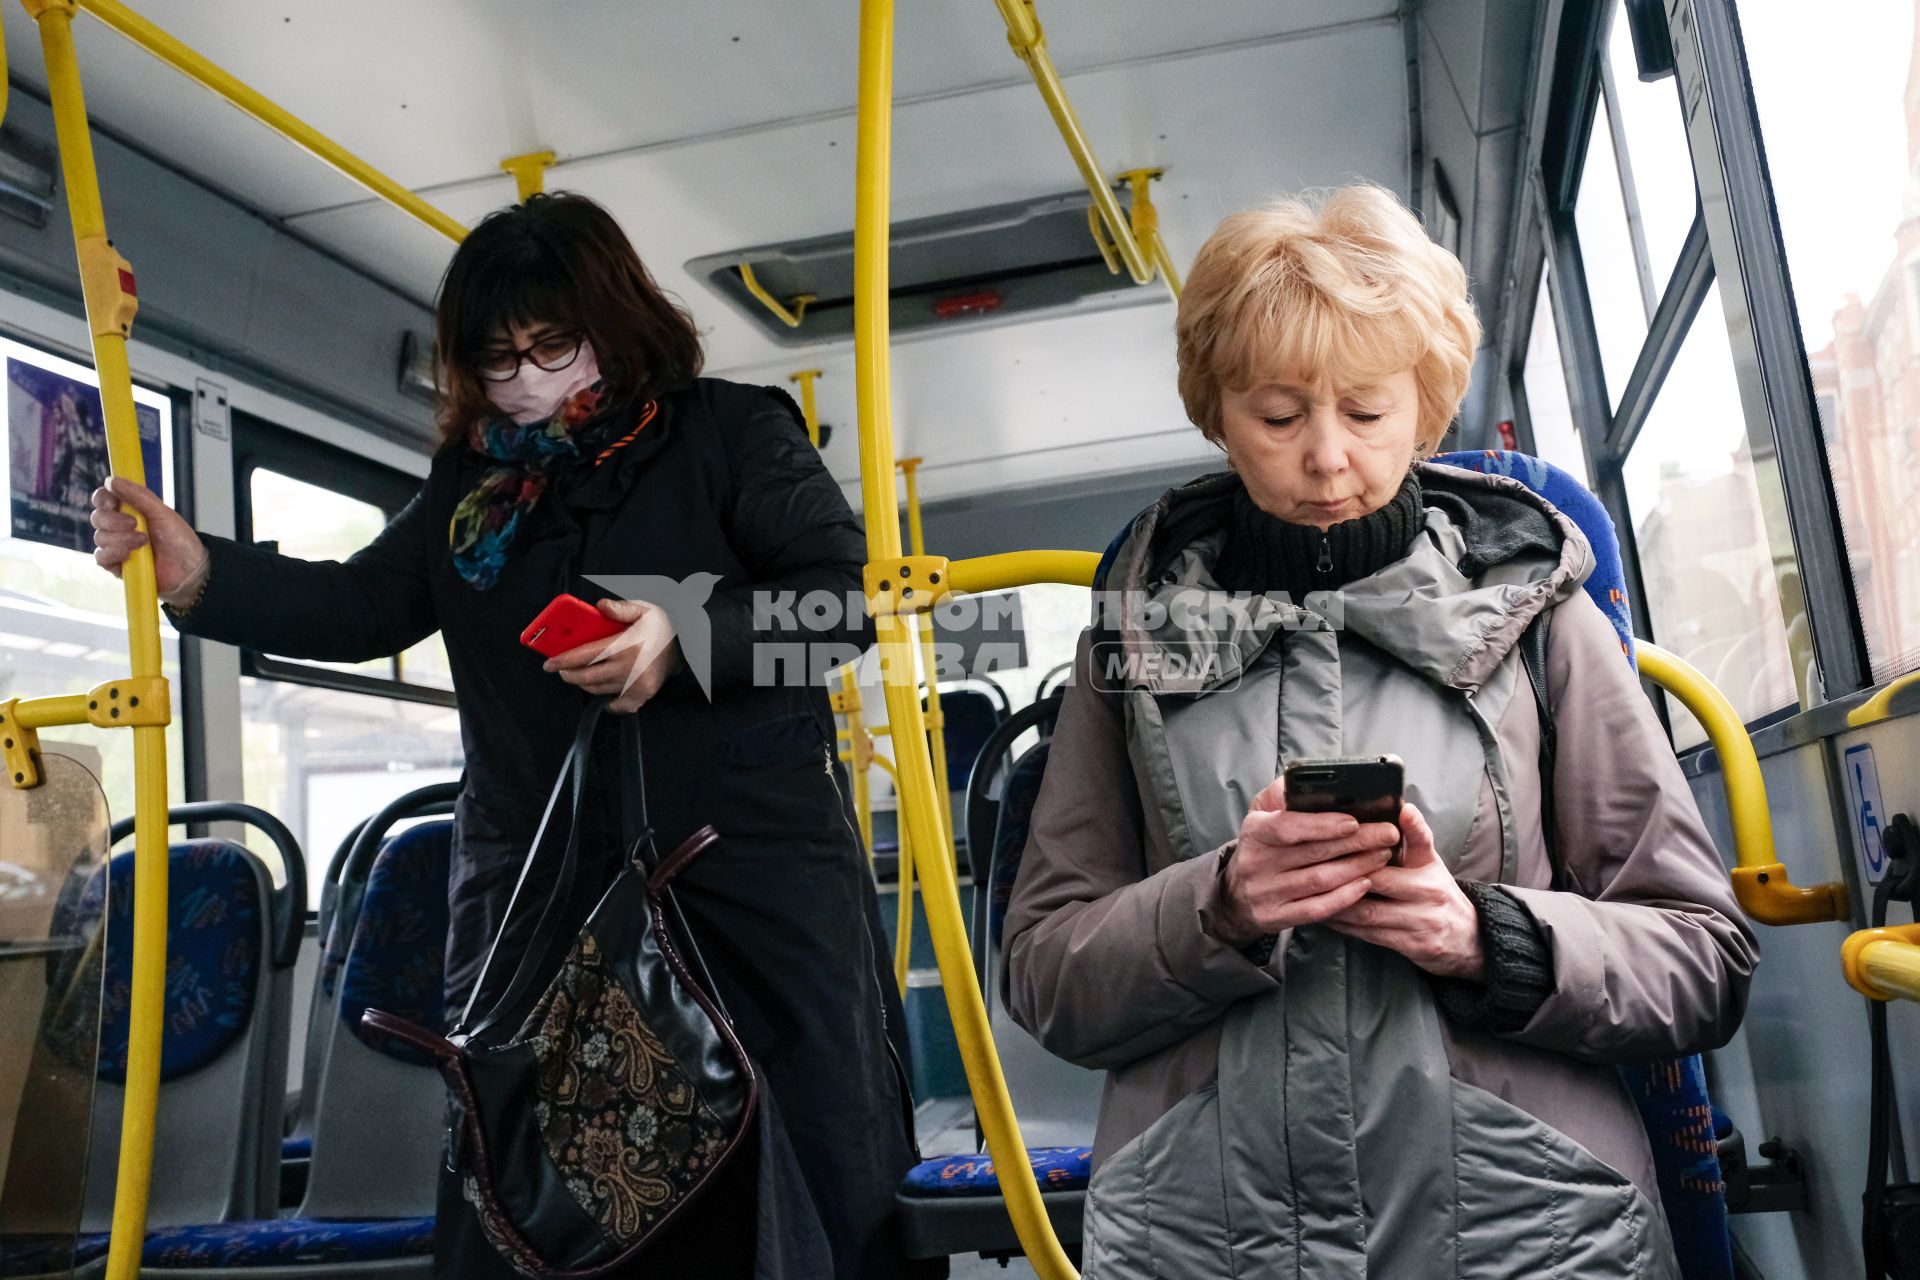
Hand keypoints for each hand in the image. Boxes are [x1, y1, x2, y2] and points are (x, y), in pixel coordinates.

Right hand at [90, 478, 206, 597]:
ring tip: (144, 542)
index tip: (113, 502)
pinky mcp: (115, 564)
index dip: (103, 499)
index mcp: (127, 510)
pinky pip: (101, 557)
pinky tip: (129, 554)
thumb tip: (112, 480)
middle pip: (98, 517)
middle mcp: (118, 526)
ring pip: (100, 537)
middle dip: (114, 520)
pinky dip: (113, 553)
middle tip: (135, 524)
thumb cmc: (177, 538)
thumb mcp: (161, 512)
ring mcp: (115, 545)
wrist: (189, 567)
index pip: (103, 499)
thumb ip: (138, 495)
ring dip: (121, 538)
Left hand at [543, 598, 679, 712]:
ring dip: (585, 683)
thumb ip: (620, 608)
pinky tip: (604, 694)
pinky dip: (608, 701)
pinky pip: (618, 705)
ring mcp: (636, 685)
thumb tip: (600, 606)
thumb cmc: (660, 624)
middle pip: (587, 677)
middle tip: (561, 670)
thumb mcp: (643, 609)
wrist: (687, 643)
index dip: (563, 660)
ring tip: (579, 675)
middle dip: (569, 675)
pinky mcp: (643, 695)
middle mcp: (629, 668)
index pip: (586, 655)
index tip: (549, 664)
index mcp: (625, 645)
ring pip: (599, 689)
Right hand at [1210, 777, 1401, 943]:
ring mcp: (1266, 893)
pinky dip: (1344, 898)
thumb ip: (1282, 793)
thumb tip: (1307, 777)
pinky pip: (1316, 909)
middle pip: (1313, 853)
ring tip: (1383, 855)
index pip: (1287, 827)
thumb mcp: (1261, 813)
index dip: (1322, 825)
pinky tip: (1364, 885)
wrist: (1235, 894)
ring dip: (1357, 867)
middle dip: (1357, 842)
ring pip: (1320, 881)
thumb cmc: (1261, 845)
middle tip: (1387, 834)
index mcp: (1254, 831)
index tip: (1354, 821)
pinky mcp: (1276, 917)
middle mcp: (1257, 863)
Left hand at [1324, 803, 1485, 979]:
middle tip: (1312, 864)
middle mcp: (1428, 894)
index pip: (1412, 844)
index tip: (1356, 827)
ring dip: (1336, 901)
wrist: (1467, 938)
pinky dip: (1344, 925)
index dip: (1385, 836)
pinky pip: (1369, 935)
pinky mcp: (1411, 946)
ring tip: (1310, 891)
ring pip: (1368, 912)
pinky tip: (1324, 914)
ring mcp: (1420, 922)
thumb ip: (1415, 835)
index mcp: (1429, 868)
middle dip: (1343, 873)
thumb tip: (1404, 806)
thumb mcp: (1430, 861)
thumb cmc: (1437, 891)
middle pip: (1377, 881)